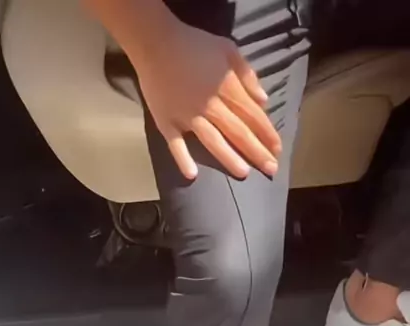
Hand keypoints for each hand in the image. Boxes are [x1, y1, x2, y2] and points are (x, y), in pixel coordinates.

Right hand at [132, 18, 281, 179]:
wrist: (155, 42)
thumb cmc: (193, 44)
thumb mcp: (227, 49)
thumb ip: (247, 75)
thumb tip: (263, 101)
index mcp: (226, 87)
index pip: (252, 115)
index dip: (267, 133)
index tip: (278, 149)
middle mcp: (210, 105)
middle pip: (238, 132)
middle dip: (257, 151)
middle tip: (271, 169)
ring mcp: (187, 116)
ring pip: (212, 141)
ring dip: (229, 158)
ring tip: (244, 173)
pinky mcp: (167, 122)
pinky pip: (175, 144)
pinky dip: (182, 158)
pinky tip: (192, 175)